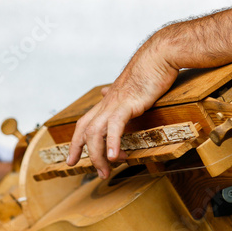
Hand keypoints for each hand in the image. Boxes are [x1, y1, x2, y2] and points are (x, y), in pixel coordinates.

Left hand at [67, 36, 178, 178]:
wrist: (159, 56)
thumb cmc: (148, 71)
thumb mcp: (129, 86)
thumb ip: (116, 93)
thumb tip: (104, 92)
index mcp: (107, 102)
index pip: (84, 124)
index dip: (75, 143)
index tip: (71, 160)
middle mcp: (106, 103)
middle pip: (85, 131)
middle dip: (84, 154)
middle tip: (97, 174)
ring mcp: (115, 103)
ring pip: (95, 133)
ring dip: (98, 155)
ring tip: (106, 171)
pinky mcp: (127, 103)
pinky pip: (114, 126)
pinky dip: (112, 142)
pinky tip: (114, 156)